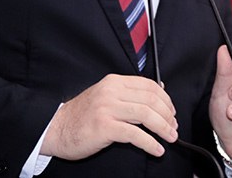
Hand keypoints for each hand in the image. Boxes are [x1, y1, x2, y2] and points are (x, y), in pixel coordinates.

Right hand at [41, 74, 178, 159]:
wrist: (57, 128)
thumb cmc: (82, 116)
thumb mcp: (105, 97)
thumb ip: (127, 95)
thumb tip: (158, 93)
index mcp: (113, 82)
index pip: (149, 85)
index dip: (166, 100)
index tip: (172, 113)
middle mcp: (111, 91)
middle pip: (151, 100)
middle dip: (168, 116)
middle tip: (174, 128)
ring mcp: (107, 108)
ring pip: (146, 115)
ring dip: (164, 128)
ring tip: (170, 138)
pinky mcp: (104, 127)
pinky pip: (135, 134)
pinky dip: (150, 143)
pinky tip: (157, 150)